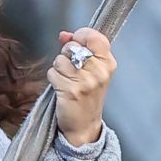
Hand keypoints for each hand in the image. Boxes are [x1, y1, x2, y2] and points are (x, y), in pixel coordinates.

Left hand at [48, 29, 116, 146]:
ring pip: (60, 59)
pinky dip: (53, 79)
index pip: (93, 36)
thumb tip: (64, 35)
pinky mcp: (70, 91)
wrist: (84, 126)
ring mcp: (85, 82)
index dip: (80, 36)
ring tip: (67, 81)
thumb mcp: (92, 70)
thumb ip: (81, 48)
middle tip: (73, 71)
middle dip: (67, 55)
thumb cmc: (87, 96)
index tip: (76, 43)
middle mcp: (99, 72)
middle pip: (72, 47)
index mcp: (108, 63)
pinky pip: (52, 73)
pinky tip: (61, 89)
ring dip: (58, 69)